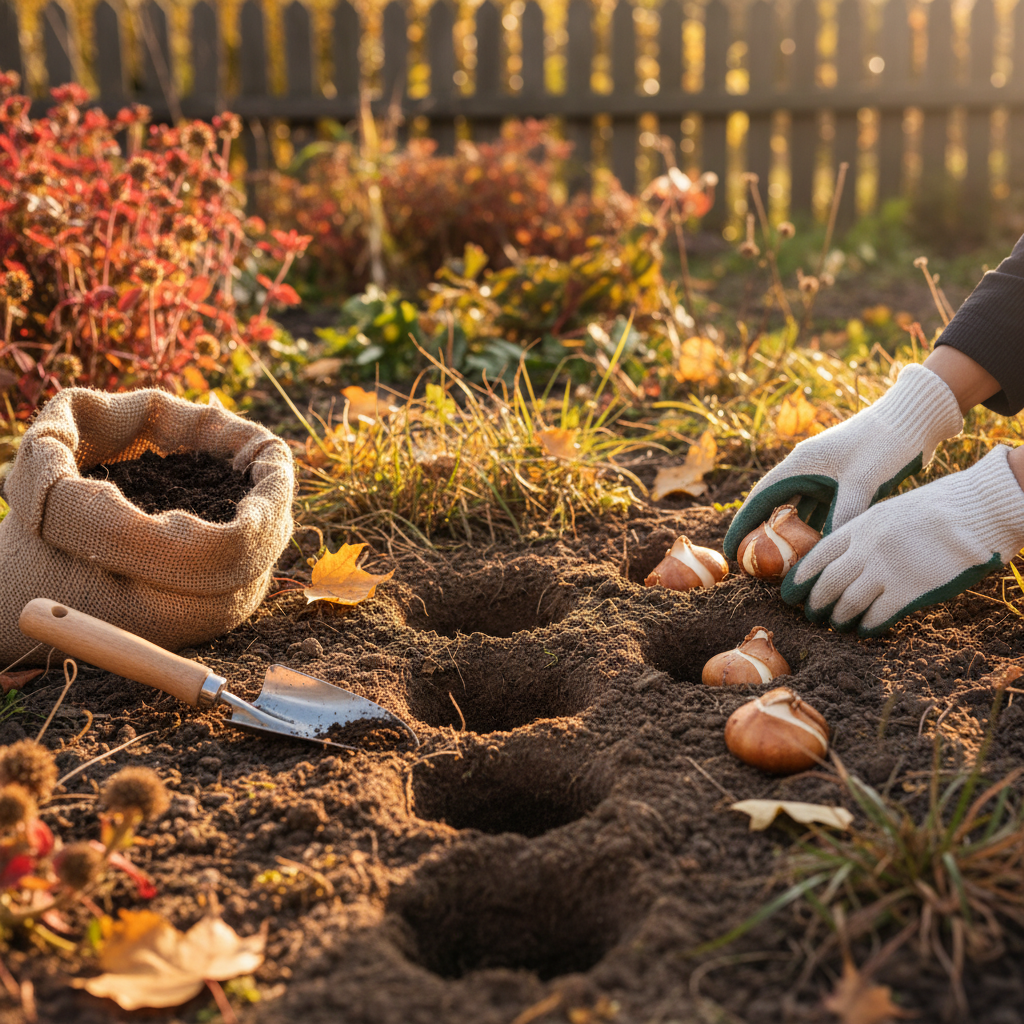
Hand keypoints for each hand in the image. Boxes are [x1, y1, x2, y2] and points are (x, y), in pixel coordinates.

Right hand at [723, 364, 962, 558]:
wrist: (914, 419)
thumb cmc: (886, 443)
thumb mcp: (864, 481)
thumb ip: (844, 515)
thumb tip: (830, 553)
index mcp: (800, 464)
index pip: (760, 499)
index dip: (743, 526)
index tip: (731, 552)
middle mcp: (807, 469)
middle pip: (775, 507)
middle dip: (764, 536)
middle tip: (755, 565)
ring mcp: (825, 475)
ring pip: (799, 511)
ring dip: (792, 536)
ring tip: (785, 566)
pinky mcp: (842, 481)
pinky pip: (821, 510)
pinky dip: (816, 530)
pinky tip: (818, 551)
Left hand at [779, 445, 1023, 635]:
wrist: (974, 511)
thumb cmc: (935, 508)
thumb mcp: (889, 511)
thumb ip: (865, 532)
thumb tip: (847, 556)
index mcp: (860, 527)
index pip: (817, 556)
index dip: (800, 578)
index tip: (789, 592)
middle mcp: (866, 549)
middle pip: (828, 583)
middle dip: (815, 602)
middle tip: (811, 614)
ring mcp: (886, 570)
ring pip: (848, 603)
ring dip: (838, 618)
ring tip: (836, 624)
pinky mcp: (909, 589)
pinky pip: (878, 615)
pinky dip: (867, 625)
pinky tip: (865, 630)